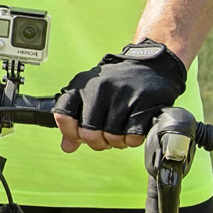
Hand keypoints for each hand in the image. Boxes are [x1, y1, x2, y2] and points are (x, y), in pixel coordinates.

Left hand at [52, 39, 186, 152]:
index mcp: (82, 85)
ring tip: (120, 131)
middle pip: (89, 134)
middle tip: (105, 137)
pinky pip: (132, 137)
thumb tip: (67, 147)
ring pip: (112, 138)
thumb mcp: (91, 94)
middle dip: (98, 143)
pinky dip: (132, 140)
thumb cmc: (116, 84)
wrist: (149, 66)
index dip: (70, 132)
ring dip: (117, 142)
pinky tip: (132, 130)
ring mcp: (121, 95)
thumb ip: (76, 119)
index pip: (63, 115)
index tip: (79, 135)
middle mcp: (99, 89)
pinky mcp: (142, 103)